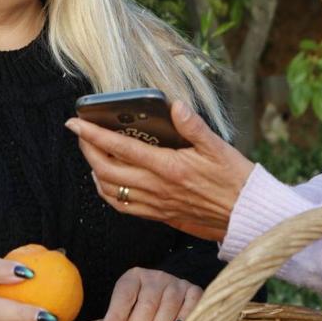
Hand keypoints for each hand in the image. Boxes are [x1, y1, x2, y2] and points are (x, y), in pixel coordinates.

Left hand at [65, 101, 255, 240]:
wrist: (245, 215)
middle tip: (80, 134)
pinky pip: (122, 207)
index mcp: (169, 167)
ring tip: (92, 153)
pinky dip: (107, 192)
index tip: (76, 123)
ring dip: (94, 171)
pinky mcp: (159, 215)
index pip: (120, 148)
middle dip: (87, 150)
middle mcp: (157, 188)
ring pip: (110, 190)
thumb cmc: (234, 179)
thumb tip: (174, 105)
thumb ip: (193, 126)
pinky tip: (108, 181)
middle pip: (106, 170)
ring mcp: (156, 204)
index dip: (93, 134)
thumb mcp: (218, 146)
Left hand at [102, 268, 201, 320]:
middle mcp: (156, 277)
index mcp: (134, 277)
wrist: (166, 296)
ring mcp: (176, 283)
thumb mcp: (127, 309)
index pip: (124, 295)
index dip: (116, 316)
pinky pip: (190, 308)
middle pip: (147, 304)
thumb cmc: (140, 308)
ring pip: (168, 309)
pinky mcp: (194, 291)